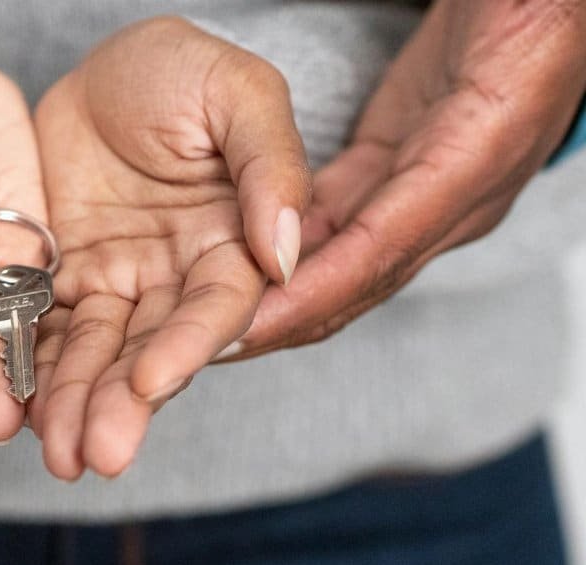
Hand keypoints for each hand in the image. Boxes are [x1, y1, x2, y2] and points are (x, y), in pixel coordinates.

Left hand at [29, 17, 310, 478]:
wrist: (96, 65)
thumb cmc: (177, 68)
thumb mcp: (234, 89)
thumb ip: (269, 161)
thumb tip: (282, 251)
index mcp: (229, 242)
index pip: (214, 306)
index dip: (186, 346)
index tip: (152, 383)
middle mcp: (174, 277)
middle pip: (152, 348)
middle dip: (124, 402)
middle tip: (97, 453)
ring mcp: (115, 283)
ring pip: (95, 352)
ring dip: (76, 403)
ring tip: (55, 454)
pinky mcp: (60, 280)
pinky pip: (40, 328)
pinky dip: (27, 370)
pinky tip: (13, 411)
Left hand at [233, 0, 585, 357]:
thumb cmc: (533, 6)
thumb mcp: (504, 38)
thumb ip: (456, 110)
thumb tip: (415, 179)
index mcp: (476, 166)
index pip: (378, 251)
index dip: (310, 294)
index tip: (246, 326)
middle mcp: (456, 199)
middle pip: (358, 279)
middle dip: (284, 318)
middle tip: (213, 347)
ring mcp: (432, 191)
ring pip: (344, 262)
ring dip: (282, 295)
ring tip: (216, 321)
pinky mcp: (405, 171)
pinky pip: (342, 225)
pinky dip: (293, 250)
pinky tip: (246, 265)